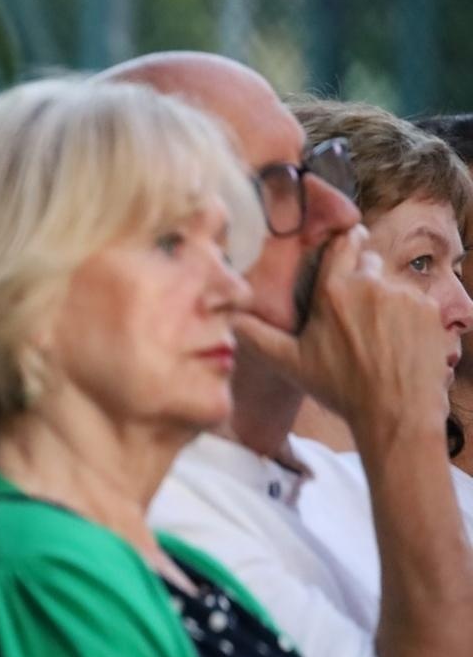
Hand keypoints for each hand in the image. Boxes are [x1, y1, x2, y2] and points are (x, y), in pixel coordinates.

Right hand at [233, 226, 447, 430]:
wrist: (395, 412)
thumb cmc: (339, 387)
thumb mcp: (290, 363)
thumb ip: (256, 336)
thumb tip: (228, 320)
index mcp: (334, 291)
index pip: (342, 244)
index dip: (343, 244)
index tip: (343, 248)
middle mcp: (371, 284)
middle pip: (368, 263)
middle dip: (360, 280)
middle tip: (352, 313)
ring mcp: (404, 296)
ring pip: (391, 285)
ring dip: (383, 300)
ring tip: (376, 335)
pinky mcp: (429, 310)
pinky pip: (415, 302)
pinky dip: (407, 316)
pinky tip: (397, 342)